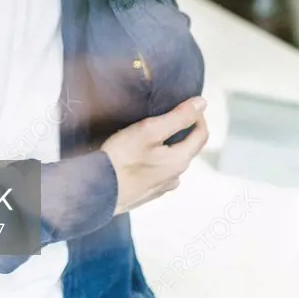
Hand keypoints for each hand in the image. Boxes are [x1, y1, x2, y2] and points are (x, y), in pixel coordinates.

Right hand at [100, 96, 208, 215]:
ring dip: (168, 146)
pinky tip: (139, 155)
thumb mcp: (150, 130)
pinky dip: (156, 160)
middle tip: (165, 114)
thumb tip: (202, 104)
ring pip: (172, 161)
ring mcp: (162, 188)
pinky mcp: (147, 193)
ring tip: (150, 134)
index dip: (197, 116)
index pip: (201, 134)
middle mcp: (176, 176)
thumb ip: (178, 117)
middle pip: (187, 148)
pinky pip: (159, 172)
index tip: (185, 103)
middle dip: (182, 130)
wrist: (96, 191)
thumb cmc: (122, 158)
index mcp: (180, 160)